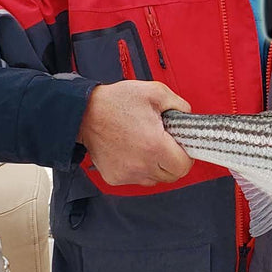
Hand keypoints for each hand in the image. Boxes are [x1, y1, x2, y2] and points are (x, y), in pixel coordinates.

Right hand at [76, 80, 193, 185]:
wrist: (84, 113)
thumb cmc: (116, 102)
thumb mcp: (155, 92)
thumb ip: (179, 105)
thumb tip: (188, 117)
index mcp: (154, 145)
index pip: (184, 166)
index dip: (186, 155)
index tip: (181, 146)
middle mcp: (141, 164)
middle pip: (172, 176)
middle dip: (174, 161)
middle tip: (166, 144)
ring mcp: (127, 173)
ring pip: (155, 179)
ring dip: (157, 166)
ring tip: (147, 145)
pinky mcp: (115, 177)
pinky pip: (137, 179)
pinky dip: (139, 168)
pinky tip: (133, 150)